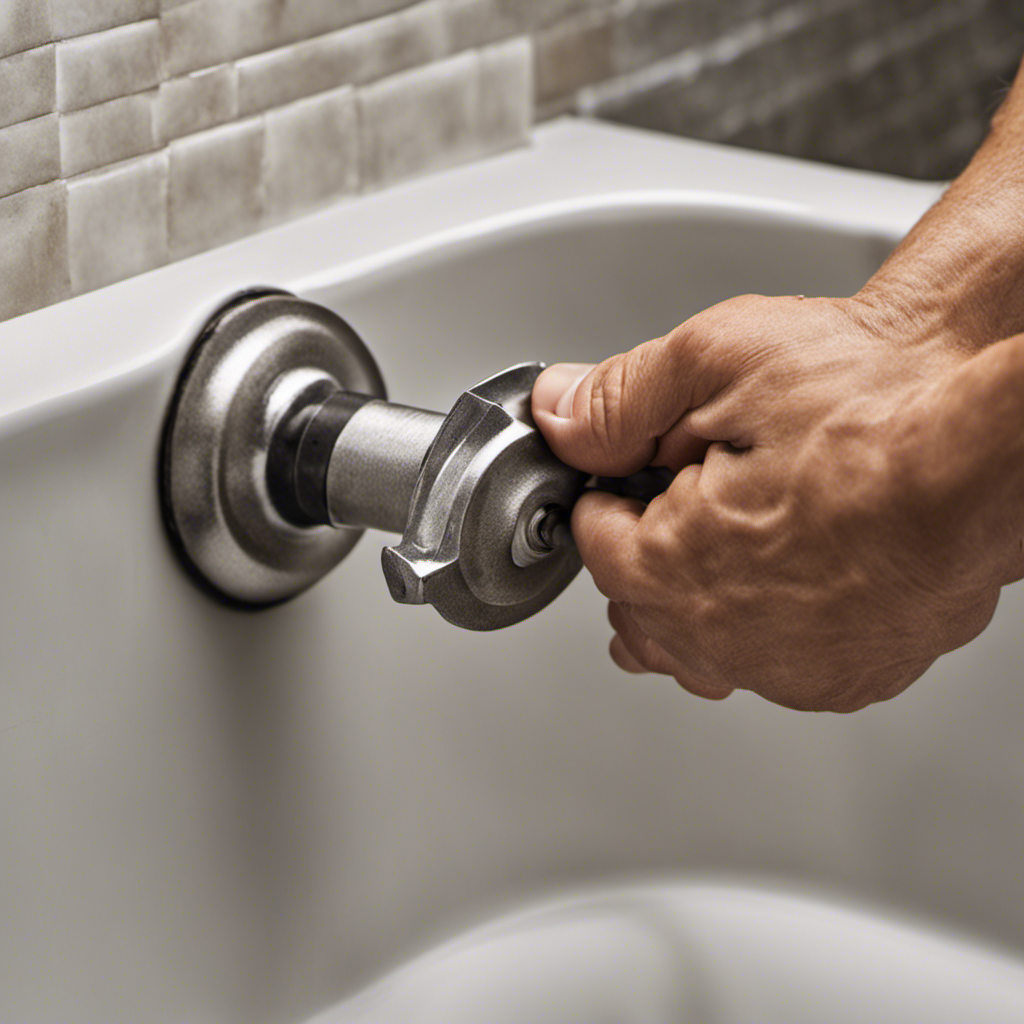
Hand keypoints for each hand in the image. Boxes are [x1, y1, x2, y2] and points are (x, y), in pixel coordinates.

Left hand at [532, 292, 1023, 711]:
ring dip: (698, 595)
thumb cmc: (877, 402)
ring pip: (699, 644)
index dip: (607, 500)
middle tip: (686, 493)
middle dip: (645, 553)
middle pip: (638, 610)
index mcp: (672, 568)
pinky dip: (763, 622)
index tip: (627, 476)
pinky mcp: (849, 677)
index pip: (595, 548)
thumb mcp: (715, 361)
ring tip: (740, 526)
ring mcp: (790, 668)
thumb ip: (618, 399)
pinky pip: (769, 661)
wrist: (993, 443)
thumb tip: (560, 416)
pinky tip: (793, 565)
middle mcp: (725, 637)